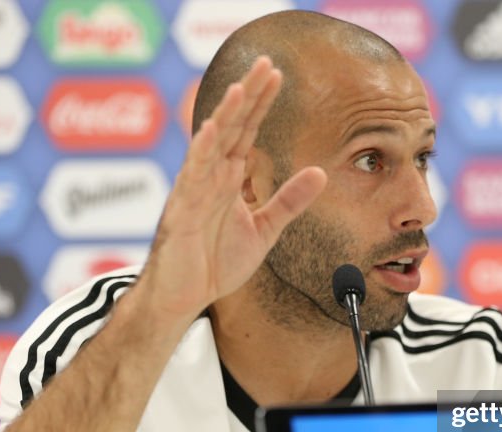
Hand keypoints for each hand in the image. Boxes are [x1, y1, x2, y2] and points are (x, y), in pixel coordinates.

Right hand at [138, 56, 327, 318]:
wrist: (184, 297)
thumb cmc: (214, 262)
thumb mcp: (264, 230)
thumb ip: (289, 201)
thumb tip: (319, 172)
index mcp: (227, 179)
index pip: (246, 132)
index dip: (260, 103)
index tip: (277, 74)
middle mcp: (210, 177)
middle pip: (231, 128)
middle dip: (248, 96)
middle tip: (265, 64)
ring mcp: (194, 192)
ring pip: (211, 146)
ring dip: (226, 116)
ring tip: (241, 89)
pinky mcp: (182, 213)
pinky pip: (192, 179)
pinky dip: (200, 154)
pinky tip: (211, 130)